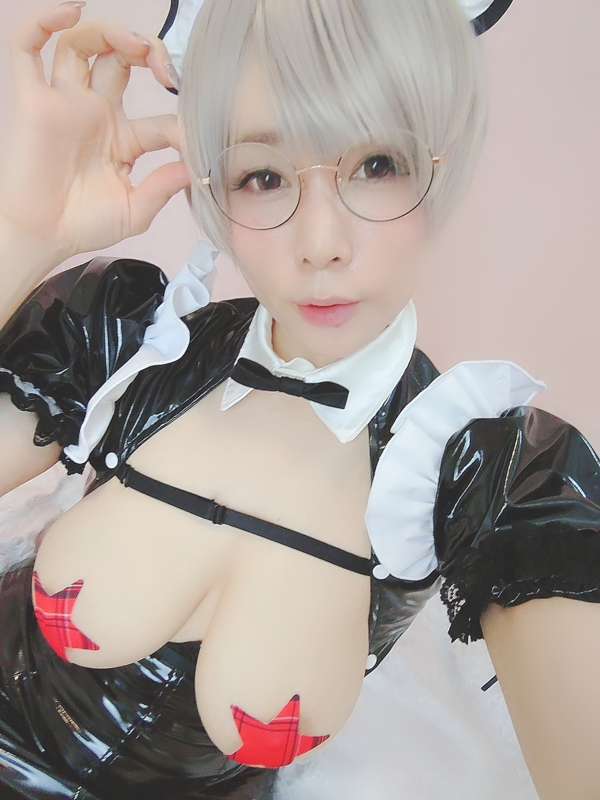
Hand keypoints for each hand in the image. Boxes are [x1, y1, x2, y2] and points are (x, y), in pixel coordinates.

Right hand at [0, 1, 190, 259]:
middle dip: (148, 54)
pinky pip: (28, 49)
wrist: (41, 236)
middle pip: (121, 62)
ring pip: (82, 46)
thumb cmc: (83, 225)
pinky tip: (70, 10)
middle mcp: (96, 114)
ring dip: (110, 33)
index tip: (194, 138)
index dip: (182, 124)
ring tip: (134, 44)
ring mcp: (66, 104)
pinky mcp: (34, 100)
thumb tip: (194, 168)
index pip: (162, 118)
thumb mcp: (134, 210)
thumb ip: (163, 187)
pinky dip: (44, 22)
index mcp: (124, 140)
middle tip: (166, 69)